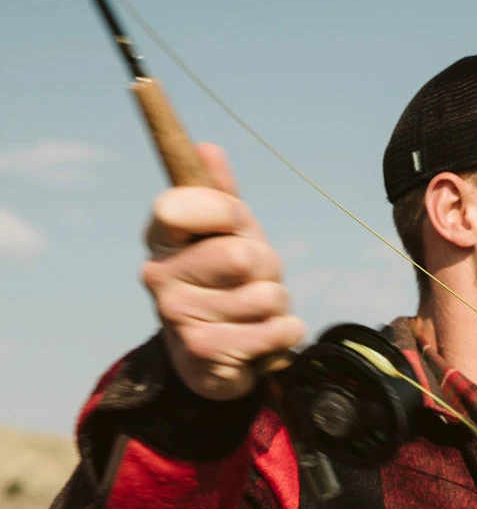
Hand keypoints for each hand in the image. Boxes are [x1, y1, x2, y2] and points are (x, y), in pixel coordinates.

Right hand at [141, 143, 304, 399]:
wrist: (213, 360)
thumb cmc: (225, 284)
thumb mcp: (228, 236)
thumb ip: (222, 198)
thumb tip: (208, 148)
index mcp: (160, 238)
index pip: (178, 207)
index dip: (222, 212)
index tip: (236, 223)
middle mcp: (158, 276)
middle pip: (241, 256)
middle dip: (268, 267)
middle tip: (256, 280)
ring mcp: (177, 317)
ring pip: (266, 296)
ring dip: (278, 304)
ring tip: (258, 312)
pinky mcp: (204, 353)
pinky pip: (275, 331)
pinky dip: (286, 332)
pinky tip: (266, 337)